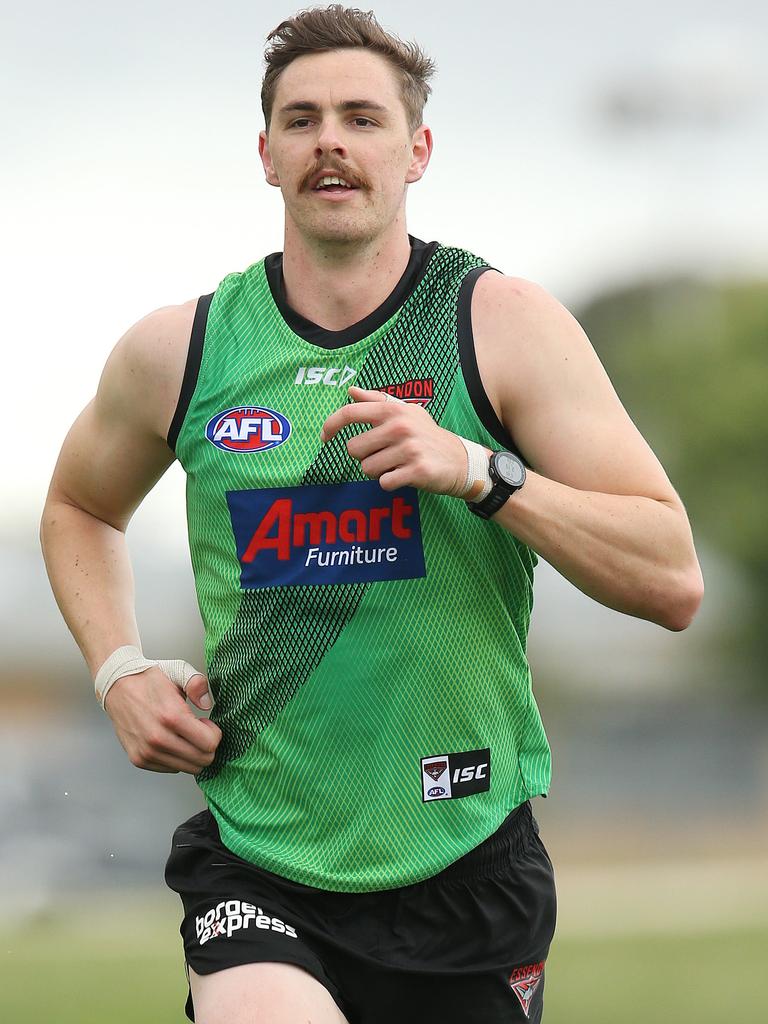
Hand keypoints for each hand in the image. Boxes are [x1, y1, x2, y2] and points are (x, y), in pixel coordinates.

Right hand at [105, 665, 221, 773]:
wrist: (117, 687)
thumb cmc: (149, 680)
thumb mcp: (178, 671)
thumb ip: (197, 683)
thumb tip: (207, 703)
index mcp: (171, 716)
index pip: (209, 743)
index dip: (214, 733)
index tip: (206, 723)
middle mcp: (158, 738)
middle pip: (202, 760)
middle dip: (207, 746)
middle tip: (198, 729)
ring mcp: (147, 752)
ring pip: (188, 768)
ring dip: (193, 753)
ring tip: (184, 734)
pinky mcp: (139, 759)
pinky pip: (171, 769)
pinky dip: (177, 758)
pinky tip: (171, 740)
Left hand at [321, 386, 466, 494]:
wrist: (460, 460)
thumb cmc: (427, 435)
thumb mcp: (407, 412)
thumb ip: (377, 400)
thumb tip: (351, 391)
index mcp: (394, 410)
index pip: (350, 412)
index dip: (331, 425)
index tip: (325, 437)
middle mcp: (400, 427)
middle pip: (354, 449)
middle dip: (364, 456)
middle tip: (384, 455)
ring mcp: (409, 449)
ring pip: (367, 469)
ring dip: (377, 471)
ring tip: (397, 465)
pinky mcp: (417, 471)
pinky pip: (384, 482)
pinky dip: (390, 482)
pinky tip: (404, 475)